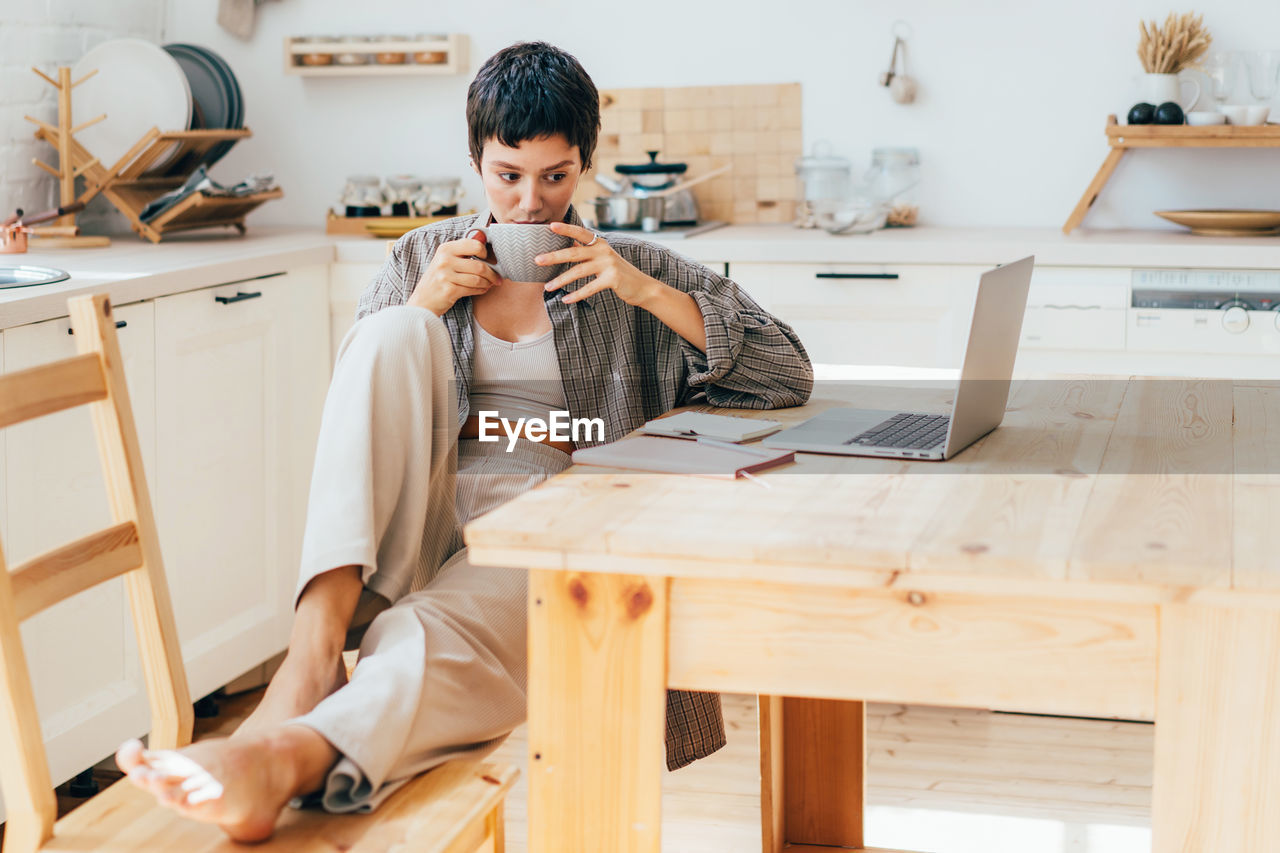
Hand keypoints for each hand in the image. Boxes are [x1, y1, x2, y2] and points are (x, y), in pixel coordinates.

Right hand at [407, 231, 502, 314]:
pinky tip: (482, 290)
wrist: (422, 301)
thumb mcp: (445, 260)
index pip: (474, 245)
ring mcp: (445, 275)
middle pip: (479, 265)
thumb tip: (486, 244)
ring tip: (489, 284)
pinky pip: (473, 289)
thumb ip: (462, 253)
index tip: (489, 260)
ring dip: (488, 283)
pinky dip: (481, 290)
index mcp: (446, 249)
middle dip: (492, 274)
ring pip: (478, 279)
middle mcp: (445, 260)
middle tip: (497, 278)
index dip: (485, 253)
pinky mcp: (449, 290)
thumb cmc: (438, 280)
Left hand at [538, 221, 662, 306]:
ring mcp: (608, 265)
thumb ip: (588, 253)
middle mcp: (604, 251)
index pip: (581, 233)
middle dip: (554, 257)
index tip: (550, 226)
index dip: (566, 229)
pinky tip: (566, 299)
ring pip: (579, 271)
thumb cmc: (619, 273)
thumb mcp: (604, 258)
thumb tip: (568, 247)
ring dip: (561, 280)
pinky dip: (576, 295)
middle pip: (574, 253)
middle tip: (537, 260)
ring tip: (548, 287)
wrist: (642, 286)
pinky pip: (589, 287)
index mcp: (600, 244)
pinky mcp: (612, 279)